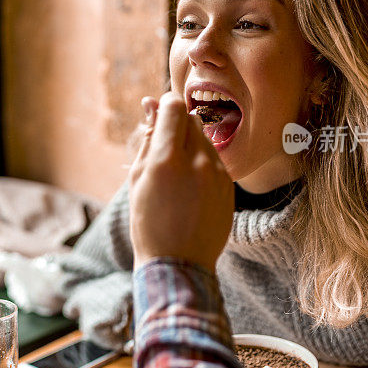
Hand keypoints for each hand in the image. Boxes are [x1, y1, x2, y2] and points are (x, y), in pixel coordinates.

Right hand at [128, 92, 232, 271]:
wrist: (179, 263)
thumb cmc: (149, 222)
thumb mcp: (137, 179)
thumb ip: (147, 139)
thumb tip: (150, 104)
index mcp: (166, 159)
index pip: (173, 107)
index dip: (164, 107)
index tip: (158, 118)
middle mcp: (196, 161)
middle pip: (191, 119)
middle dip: (177, 126)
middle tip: (164, 149)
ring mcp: (217, 174)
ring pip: (205, 139)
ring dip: (191, 145)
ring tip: (177, 174)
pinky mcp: (230, 186)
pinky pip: (216, 160)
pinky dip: (203, 163)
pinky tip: (192, 188)